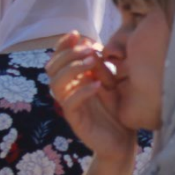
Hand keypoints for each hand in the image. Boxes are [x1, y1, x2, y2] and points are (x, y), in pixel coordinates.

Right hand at [46, 31, 135, 162]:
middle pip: (52, 68)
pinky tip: (98, 85)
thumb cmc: (116, 110)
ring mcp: (70, 105)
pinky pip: (70, 103)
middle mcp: (68, 90)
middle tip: (89, 49)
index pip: (58, 58)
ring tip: (92, 62)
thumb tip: (91, 46)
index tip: (76, 34)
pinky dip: (82, 91)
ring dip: (72, 69)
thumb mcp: (112, 83)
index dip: (63, 44)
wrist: (122, 141)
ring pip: (56, 84)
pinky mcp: (75, 120)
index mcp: (74, 79)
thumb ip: (101, 66)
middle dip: (69, 54)